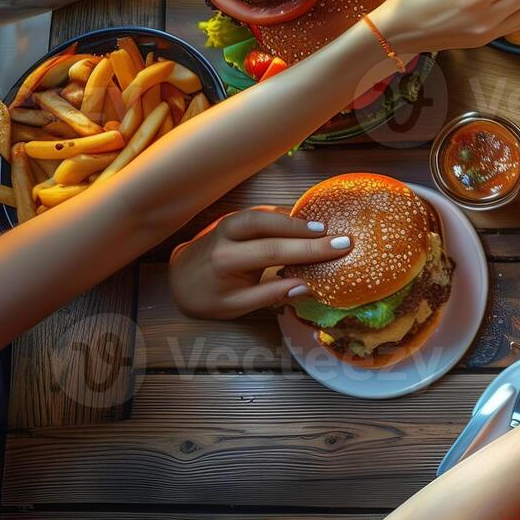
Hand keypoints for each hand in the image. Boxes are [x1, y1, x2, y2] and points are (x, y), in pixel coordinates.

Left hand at [168, 207, 348, 319]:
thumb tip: (305, 286)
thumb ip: (268, 295)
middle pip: (268, 224)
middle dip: (304, 229)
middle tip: (337, 235)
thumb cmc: (209, 296)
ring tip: (323, 228)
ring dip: (295, 220)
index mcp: (225, 260)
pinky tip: (305, 224)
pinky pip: (263, 213)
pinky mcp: (235, 218)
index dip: (308, 249)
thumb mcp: (234, 306)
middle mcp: (225, 236)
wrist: (181, 278)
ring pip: (264, 213)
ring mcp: (228, 223)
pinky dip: (285, 216)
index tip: (339, 247)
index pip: (272, 251)